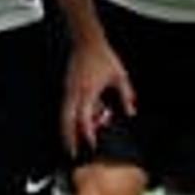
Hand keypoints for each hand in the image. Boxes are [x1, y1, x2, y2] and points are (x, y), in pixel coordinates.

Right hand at [60, 39, 133, 156]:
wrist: (87, 41)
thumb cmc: (103, 57)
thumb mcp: (120, 76)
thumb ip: (126, 95)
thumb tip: (131, 111)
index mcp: (88, 91)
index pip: (84, 118)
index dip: (88, 134)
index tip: (92, 144)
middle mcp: (75, 92)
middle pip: (67, 121)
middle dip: (68, 139)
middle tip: (72, 153)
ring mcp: (69, 89)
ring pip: (63, 115)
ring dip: (66, 130)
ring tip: (70, 143)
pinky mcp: (67, 86)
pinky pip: (65, 107)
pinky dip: (68, 119)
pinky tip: (74, 124)